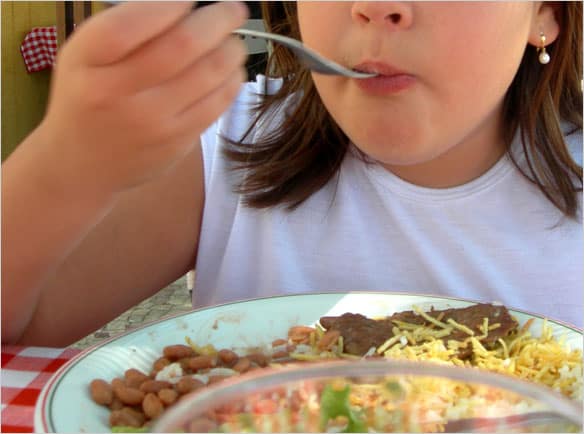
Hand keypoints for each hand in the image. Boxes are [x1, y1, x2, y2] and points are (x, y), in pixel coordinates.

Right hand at [38, 1, 247, 193]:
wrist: (83, 162)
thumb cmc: (88, 96)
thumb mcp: (85, 55)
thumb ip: (124, 26)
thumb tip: (184, 6)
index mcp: (88, 62)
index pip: (130, 24)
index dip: (169, 5)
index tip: (187, 0)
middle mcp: (118, 93)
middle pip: (182, 46)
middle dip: (219, 19)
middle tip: (234, 9)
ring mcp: (151, 122)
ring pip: (209, 74)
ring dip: (233, 49)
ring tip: (234, 41)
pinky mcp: (177, 142)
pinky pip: (217, 103)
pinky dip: (232, 79)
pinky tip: (232, 69)